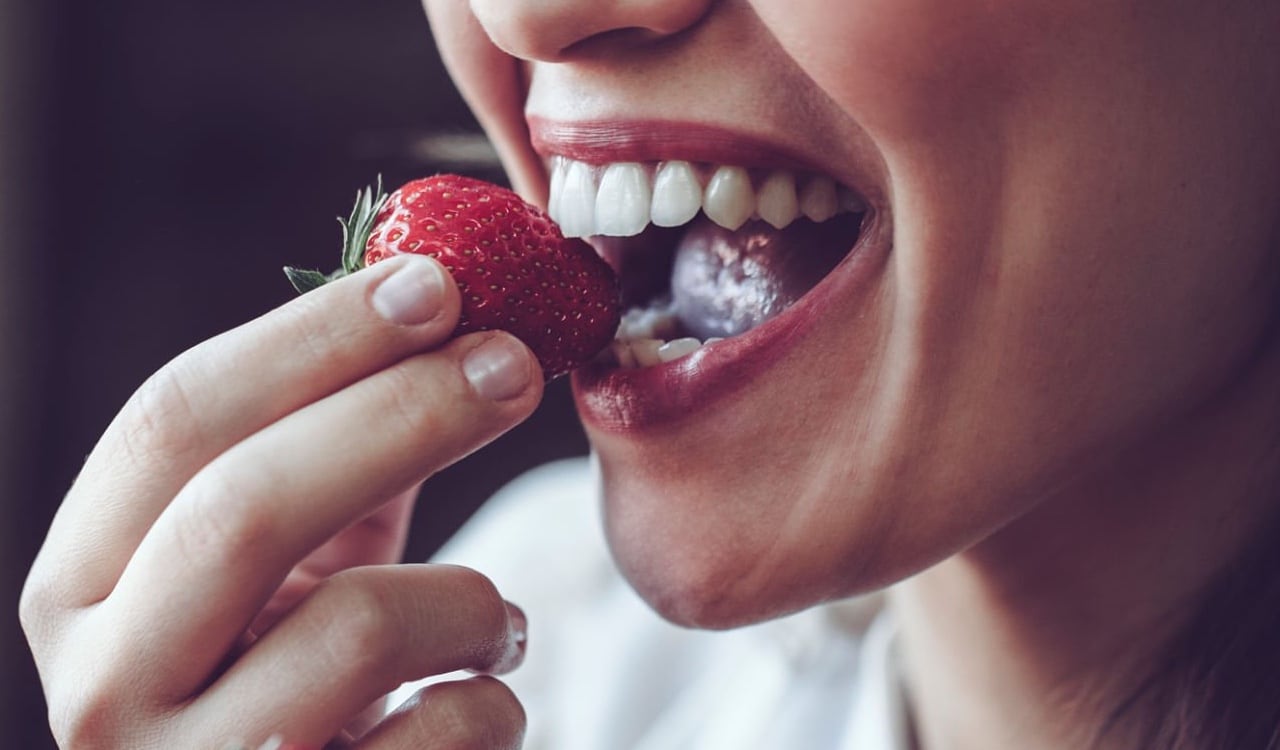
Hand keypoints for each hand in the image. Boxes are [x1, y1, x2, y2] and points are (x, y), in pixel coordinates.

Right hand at [20, 255, 539, 748]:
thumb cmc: (295, 675)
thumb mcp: (288, 563)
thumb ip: (335, 447)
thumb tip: (446, 302)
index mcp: (84, 581)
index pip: (175, 421)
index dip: (314, 338)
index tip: (437, 283)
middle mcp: (104, 682)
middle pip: (245, 507)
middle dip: (402, 414)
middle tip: (514, 361)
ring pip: (357, 631)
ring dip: (471, 601)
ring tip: (497, 620)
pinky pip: (437, 741)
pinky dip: (491, 703)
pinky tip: (478, 703)